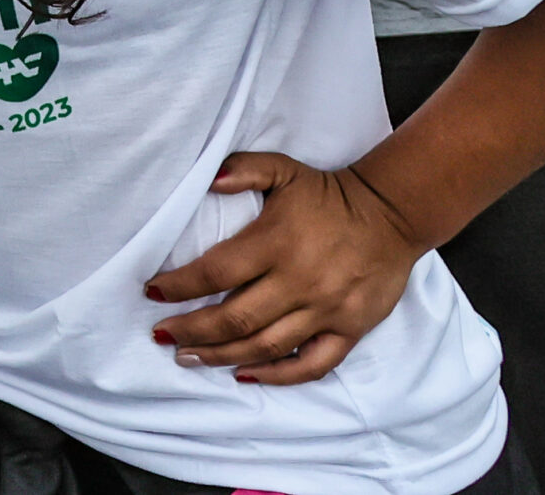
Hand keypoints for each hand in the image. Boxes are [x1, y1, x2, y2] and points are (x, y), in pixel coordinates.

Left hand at [146, 151, 425, 383]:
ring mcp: (326, 310)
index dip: (179, 286)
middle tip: (162, 335)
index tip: (153, 292)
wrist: (392, 214)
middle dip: (191, 330)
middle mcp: (299, 281)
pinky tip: (246, 374)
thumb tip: (208, 179)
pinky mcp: (350, 329)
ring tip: (189, 358)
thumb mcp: (283, 169)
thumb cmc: (327, 194)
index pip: (216, 272)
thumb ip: (243, 169)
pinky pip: (312, 364)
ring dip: (222, 355)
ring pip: (266, 346)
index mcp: (276, 242)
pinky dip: (278, 375)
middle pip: (234, 318)